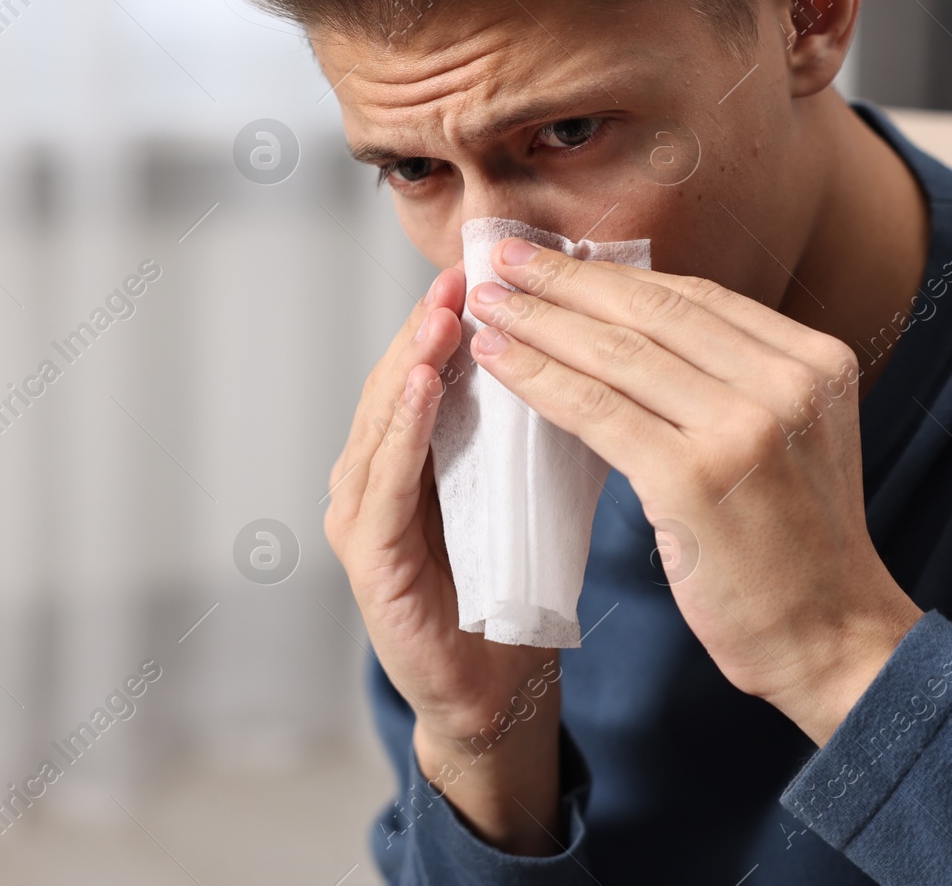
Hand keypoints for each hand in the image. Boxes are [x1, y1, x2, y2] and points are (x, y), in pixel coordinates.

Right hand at [324, 262, 563, 853]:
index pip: (432, 366)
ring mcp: (361, 514)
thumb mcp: (531, 486)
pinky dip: (399, 429)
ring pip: (381, 419)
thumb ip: (533, 424)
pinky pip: (380, 482)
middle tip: (466, 269)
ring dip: (412, 361)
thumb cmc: (519, 583)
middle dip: (431, 322)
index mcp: (416, 453)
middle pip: (399, 379)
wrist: (501, 687)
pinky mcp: (366, 558)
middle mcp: (376, 473)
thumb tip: (591, 345)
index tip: (497, 264)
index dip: (458, 314)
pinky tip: (422, 384)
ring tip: (443, 312)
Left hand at [466, 237, 924, 745]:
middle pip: (652, 312)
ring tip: (486, 303)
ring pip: (618, 355)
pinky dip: (538, 379)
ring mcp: (743, 427)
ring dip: (539, 322)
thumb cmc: (797, 551)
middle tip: (501, 256)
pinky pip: (597, 411)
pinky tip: (498, 362)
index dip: (616, 273)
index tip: (555, 256)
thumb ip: (738, 382)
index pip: (695, 298)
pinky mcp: (693, 478)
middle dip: (566, 280)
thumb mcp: (794, 438)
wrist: (834, 641)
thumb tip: (639, 332)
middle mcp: (786, 381)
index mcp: (814, 361)